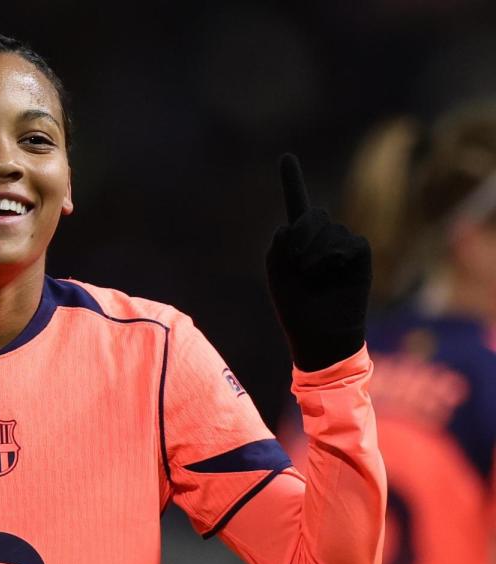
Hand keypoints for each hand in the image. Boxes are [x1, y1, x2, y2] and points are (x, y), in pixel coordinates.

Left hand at [266, 154, 371, 371]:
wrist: (318, 333)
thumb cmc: (295, 306)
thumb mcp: (276, 270)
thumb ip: (282, 239)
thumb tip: (312, 217)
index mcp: (296, 240)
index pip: (297, 203)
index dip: (292, 179)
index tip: (286, 155)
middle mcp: (321, 237)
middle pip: (312, 215)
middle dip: (301, 238)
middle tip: (298, 267)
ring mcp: (342, 245)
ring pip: (329, 229)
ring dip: (315, 254)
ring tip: (315, 278)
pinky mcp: (360, 254)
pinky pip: (348, 241)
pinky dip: (334, 258)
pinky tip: (333, 275)